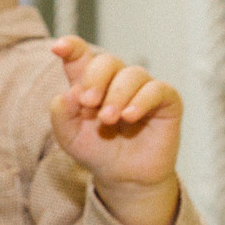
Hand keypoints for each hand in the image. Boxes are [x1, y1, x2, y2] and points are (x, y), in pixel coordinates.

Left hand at [48, 37, 183, 224]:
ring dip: (117, 95)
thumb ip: (62, 115)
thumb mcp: (70, 137)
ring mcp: (142, 88)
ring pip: (132, 74)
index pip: (80, 56)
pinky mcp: (166, 100)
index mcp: (91, 83)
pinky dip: (141, 100)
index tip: (58, 47)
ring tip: (108, 119)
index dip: (71, 47)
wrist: (124, 177)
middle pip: (106, 61)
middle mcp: (117, 80)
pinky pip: (156, 89)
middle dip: (95, 78)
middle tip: (88, 103)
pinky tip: (129, 116)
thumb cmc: (98, 151)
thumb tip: (69, 93)